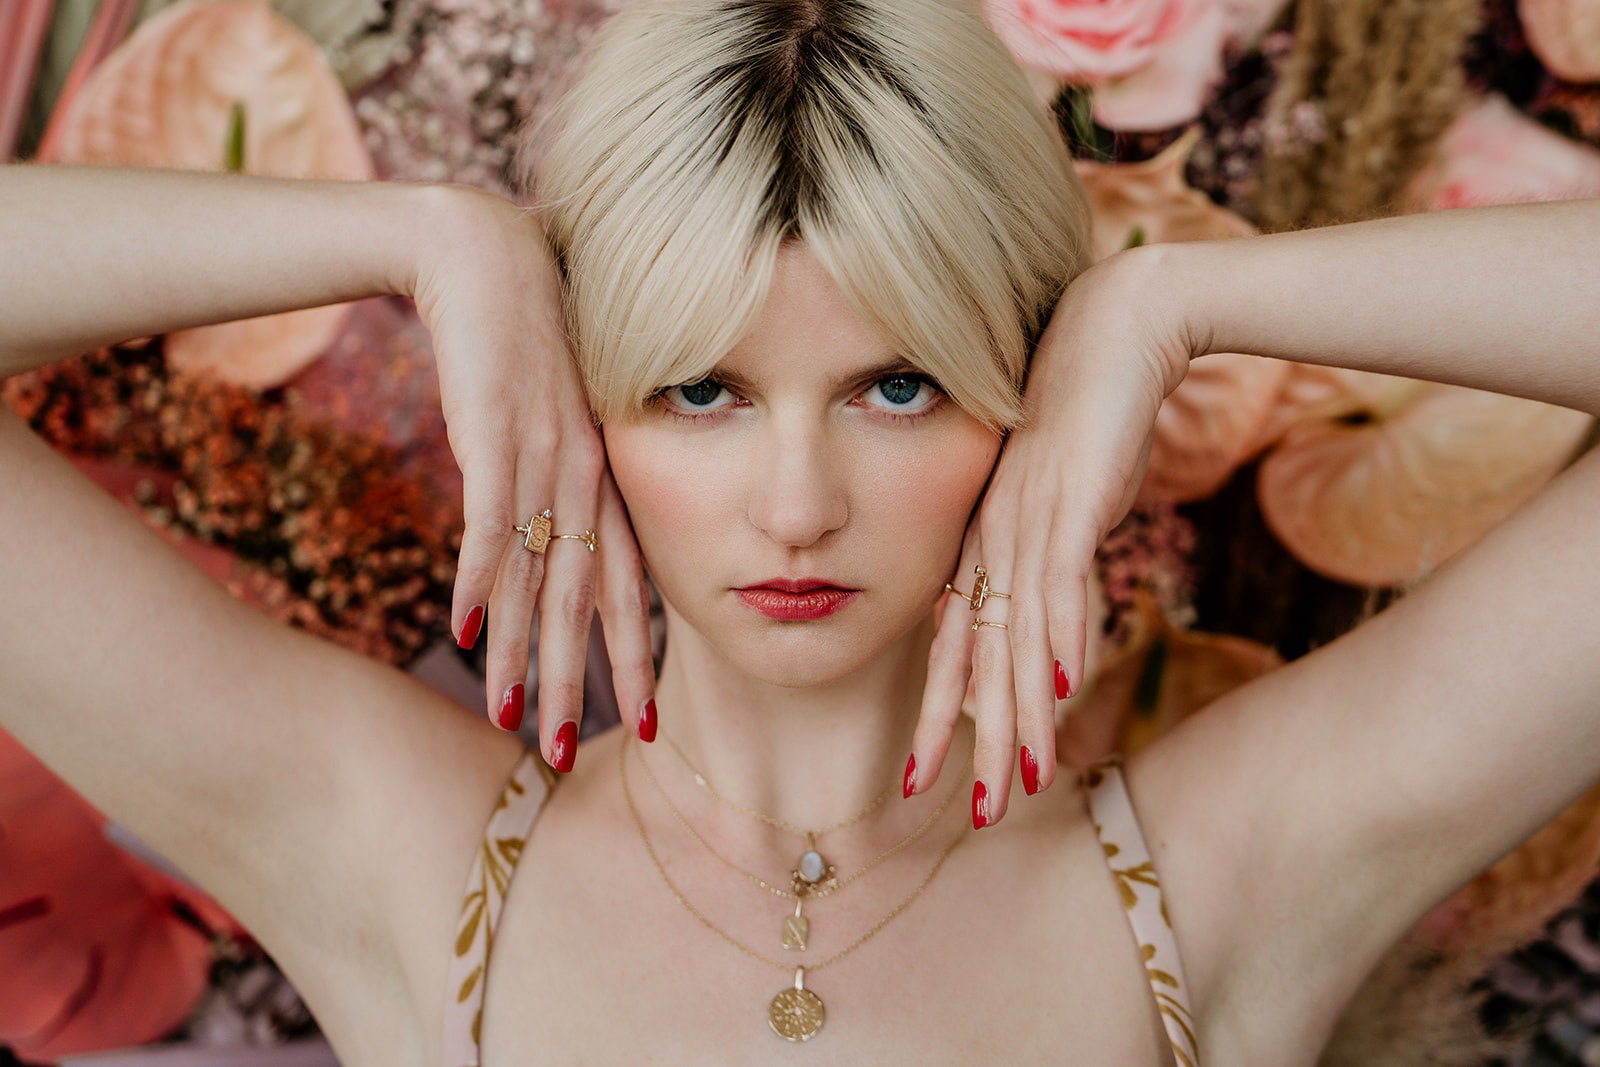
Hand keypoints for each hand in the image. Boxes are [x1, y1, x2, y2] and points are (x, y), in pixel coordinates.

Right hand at [405, 185, 656, 769]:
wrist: (495, 260)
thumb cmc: (529, 342)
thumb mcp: (555, 422)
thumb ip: (561, 483)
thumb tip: (548, 544)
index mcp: (608, 479)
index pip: (629, 586)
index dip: (635, 653)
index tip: (650, 718)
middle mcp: (587, 479)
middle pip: (588, 600)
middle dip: (585, 680)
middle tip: (579, 752)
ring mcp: (544, 458)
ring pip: (538, 578)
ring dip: (524, 654)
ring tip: (516, 720)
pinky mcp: (495, 434)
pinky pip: (490, 522)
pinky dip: (480, 579)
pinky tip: (467, 632)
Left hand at [907, 248, 1193, 824]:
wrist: (1115, 326)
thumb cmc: (1092, 412)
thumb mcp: (1067, 498)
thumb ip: (1055, 559)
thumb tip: (1059, 617)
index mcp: (985, 541)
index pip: (955, 641)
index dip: (943, 711)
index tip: (925, 772)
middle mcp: (994, 539)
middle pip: (978, 656)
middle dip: (976, 740)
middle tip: (971, 811)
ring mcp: (1028, 521)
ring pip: (1015, 636)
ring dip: (1018, 716)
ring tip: (1016, 783)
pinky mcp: (1070, 499)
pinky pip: (1060, 580)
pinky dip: (1057, 636)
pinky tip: (1054, 690)